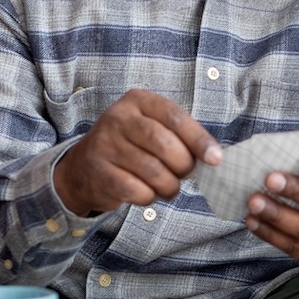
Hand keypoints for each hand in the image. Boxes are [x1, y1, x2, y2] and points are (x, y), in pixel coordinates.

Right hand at [53, 89, 221, 214]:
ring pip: (153, 170)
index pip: (175, 117)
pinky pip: (137, 190)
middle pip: (164, 143)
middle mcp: (118, 118)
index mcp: (137, 101)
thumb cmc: (129, 147)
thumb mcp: (150, 127)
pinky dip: (150, 197)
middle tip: (186, 174)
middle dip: (183, 165)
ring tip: (169, 187)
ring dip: (169, 185)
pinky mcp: (99, 173)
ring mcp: (105, 145)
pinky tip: (148, 194)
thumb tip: (212, 156)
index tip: (215, 159)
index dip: (199, 139)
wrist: (82, 168)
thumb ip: (179, 136)